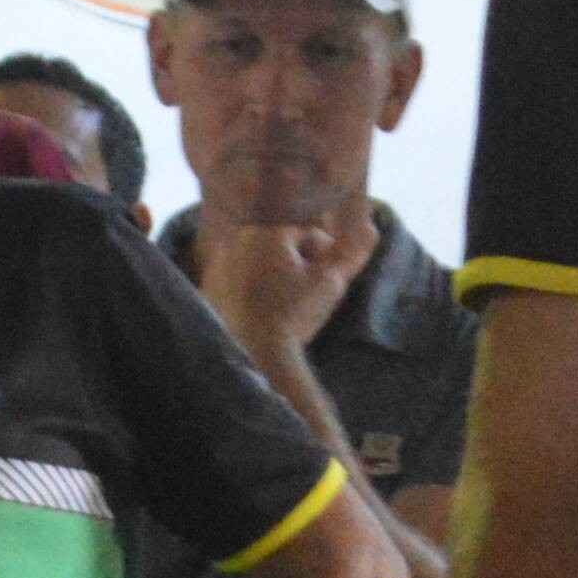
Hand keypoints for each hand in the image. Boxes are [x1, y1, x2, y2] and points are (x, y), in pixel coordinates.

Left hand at [190, 210, 375, 362]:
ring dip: (272, 274)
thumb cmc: (296, 316)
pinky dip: (248, 288)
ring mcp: (219, 260)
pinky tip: (261, 310)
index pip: (309, 236)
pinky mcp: (207, 283)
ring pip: (258, 261)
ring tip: (283, 305)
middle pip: (281, 246)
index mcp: (270, 233)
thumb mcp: (330, 284)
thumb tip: (370, 224)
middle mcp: (240, 238)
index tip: (324, 284)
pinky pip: (236, 278)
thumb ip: (351, 252)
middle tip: (304, 296)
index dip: (324, 259)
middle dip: (295, 264)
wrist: (254, 353)